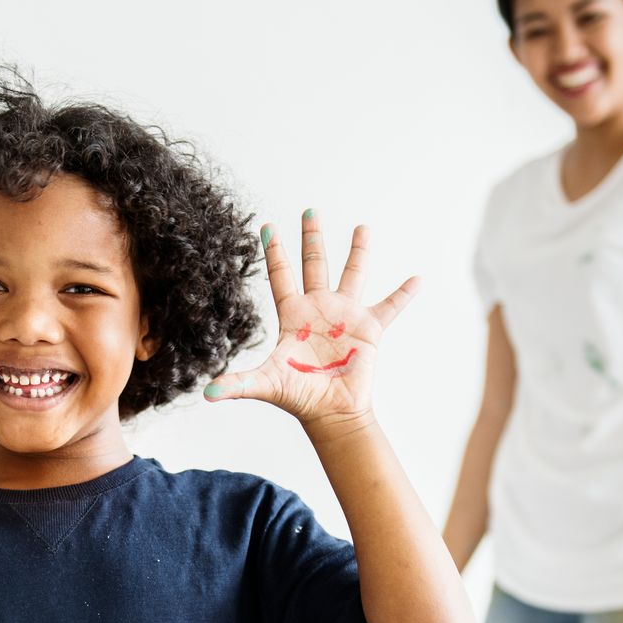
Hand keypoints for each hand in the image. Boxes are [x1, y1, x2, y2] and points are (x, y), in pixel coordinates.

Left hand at [204, 210, 418, 426]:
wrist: (330, 412)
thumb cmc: (297, 397)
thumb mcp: (264, 384)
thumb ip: (236, 384)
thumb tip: (205, 393)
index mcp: (292, 315)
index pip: (280, 275)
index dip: (274, 251)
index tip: (267, 226)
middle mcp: (318, 308)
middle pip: (314, 264)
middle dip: (312, 238)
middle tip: (310, 209)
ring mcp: (345, 315)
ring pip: (352, 274)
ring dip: (358, 252)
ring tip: (361, 227)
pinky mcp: (369, 329)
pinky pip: (390, 306)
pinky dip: (404, 293)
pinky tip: (417, 278)